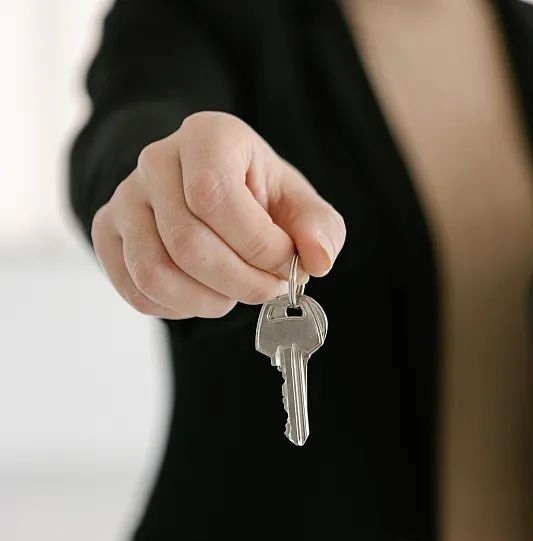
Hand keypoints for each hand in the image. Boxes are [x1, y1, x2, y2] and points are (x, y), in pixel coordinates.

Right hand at [91, 111, 345, 318]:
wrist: (216, 192)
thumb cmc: (261, 197)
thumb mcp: (302, 204)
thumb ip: (321, 229)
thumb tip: (318, 259)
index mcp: (209, 137)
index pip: (214, 197)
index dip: (257, 245)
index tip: (287, 263)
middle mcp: (156, 160)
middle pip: (186, 242)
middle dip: (240, 281)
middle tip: (268, 288)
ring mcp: (125, 197)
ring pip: (154, 271)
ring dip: (208, 301)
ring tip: (237, 293)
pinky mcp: (108, 233)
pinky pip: (136, 290)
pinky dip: (178, 309)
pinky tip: (206, 295)